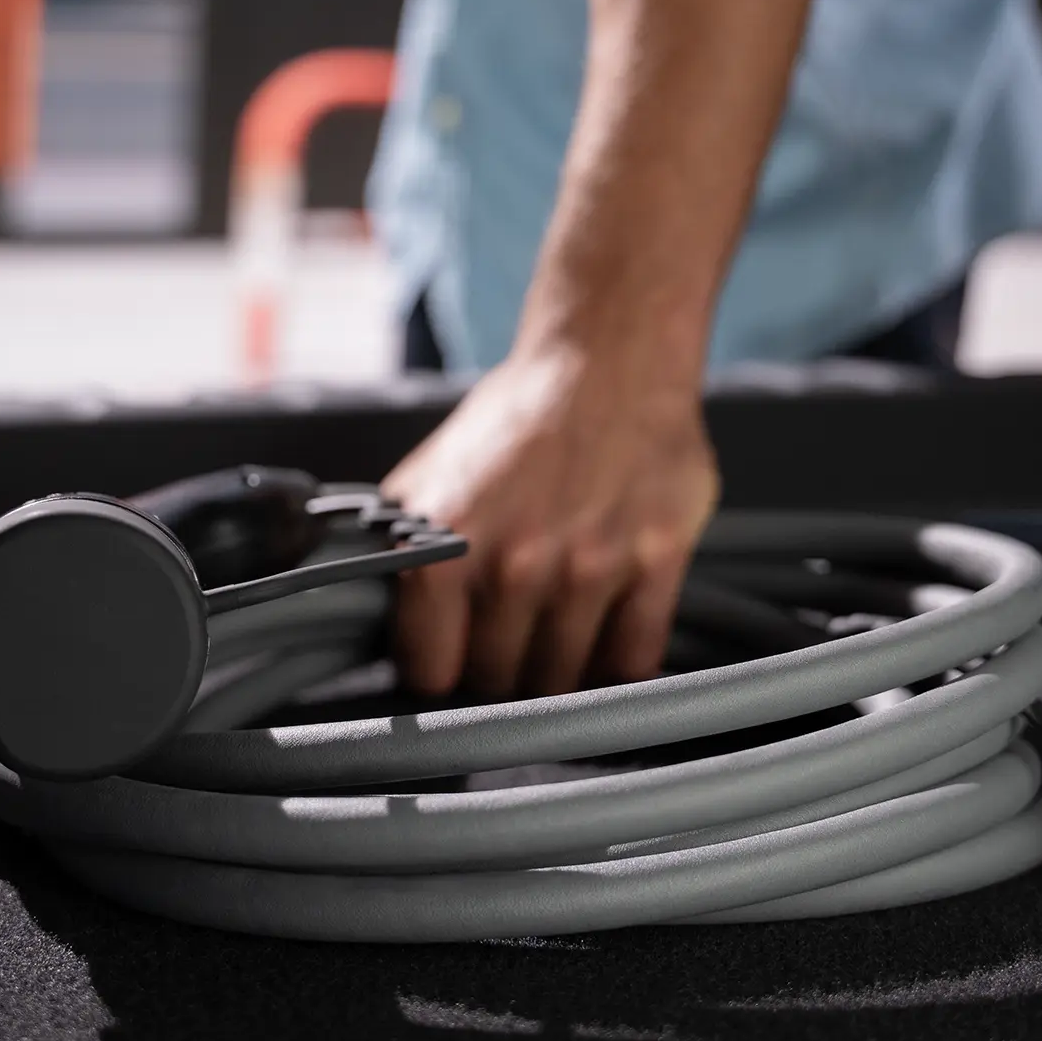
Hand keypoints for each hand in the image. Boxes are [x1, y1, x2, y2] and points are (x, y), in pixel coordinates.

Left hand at [380, 344, 718, 699]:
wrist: (608, 358)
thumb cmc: (522, 417)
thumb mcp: (430, 475)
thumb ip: (407, 552)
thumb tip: (385, 622)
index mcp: (445, 544)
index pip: (432, 672)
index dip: (440, 674)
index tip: (452, 667)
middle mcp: (515, 562)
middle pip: (499, 682)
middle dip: (500, 673)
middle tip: (508, 647)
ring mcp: (591, 566)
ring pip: (564, 681)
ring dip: (557, 672)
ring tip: (554, 641)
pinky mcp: (656, 561)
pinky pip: (633, 661)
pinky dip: (619, 670)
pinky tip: (605, 644)